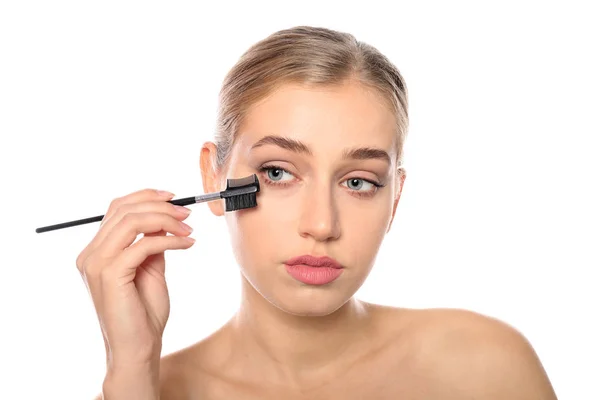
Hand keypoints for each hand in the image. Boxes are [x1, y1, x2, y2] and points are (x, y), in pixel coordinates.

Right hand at [76, 189, 194, 368]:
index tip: (174, 198)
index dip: (146, 197)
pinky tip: (186, 244)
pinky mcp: (111, 273)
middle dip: (160, 206)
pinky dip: (170, 240)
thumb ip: (151, 243)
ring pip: (132, 221)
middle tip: (187, 213)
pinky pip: (144, 244)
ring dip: (166, 220)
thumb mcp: (150, 268)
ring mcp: (97, 263)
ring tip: (188, 229)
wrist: (138, 348)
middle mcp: (90, 254)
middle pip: (124, 210)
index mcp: (96, 251)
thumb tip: (166, 220)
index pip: (116, 208)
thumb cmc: (144, 313)